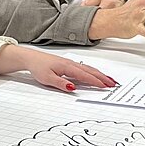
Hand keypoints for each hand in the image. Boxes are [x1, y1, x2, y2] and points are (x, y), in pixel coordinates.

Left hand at [0, 45, 115, 91]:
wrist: (31, 58)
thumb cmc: (38, 67)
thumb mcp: (47, 78)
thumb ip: (60, 83)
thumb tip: (73, 88)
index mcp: (67, 67)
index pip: (85, 75)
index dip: (96, 81)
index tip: (105, 86)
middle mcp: (71, 64)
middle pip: (91, 71)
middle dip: (103, 77)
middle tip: (113, 84)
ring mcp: (71, 63)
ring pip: (89, 69)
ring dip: (100, 74)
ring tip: (109, 80)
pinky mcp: (69, 64)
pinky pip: (84, 68)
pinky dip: (93, 72)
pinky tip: (96, 75)